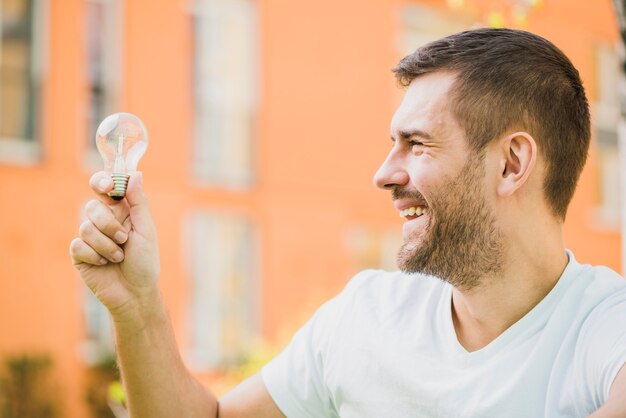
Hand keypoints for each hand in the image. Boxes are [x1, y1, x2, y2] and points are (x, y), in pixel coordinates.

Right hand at [70, 172, 159, 315]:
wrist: (135, 293)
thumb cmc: (145, 262)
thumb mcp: (146, 231)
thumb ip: (139, 203)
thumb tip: (135, 174)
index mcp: (122, 211)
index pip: (105, 187)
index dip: (103, 181)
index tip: (108, 186)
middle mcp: (104, 221)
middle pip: (92, 206)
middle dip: (109, 224)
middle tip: (124, 239)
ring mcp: (89, 237)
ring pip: (85, 226)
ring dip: (106, 245)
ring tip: (118, 257)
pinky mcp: (79, 253)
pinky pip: (78, 245)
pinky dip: (95, 256)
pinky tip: (105, 264)